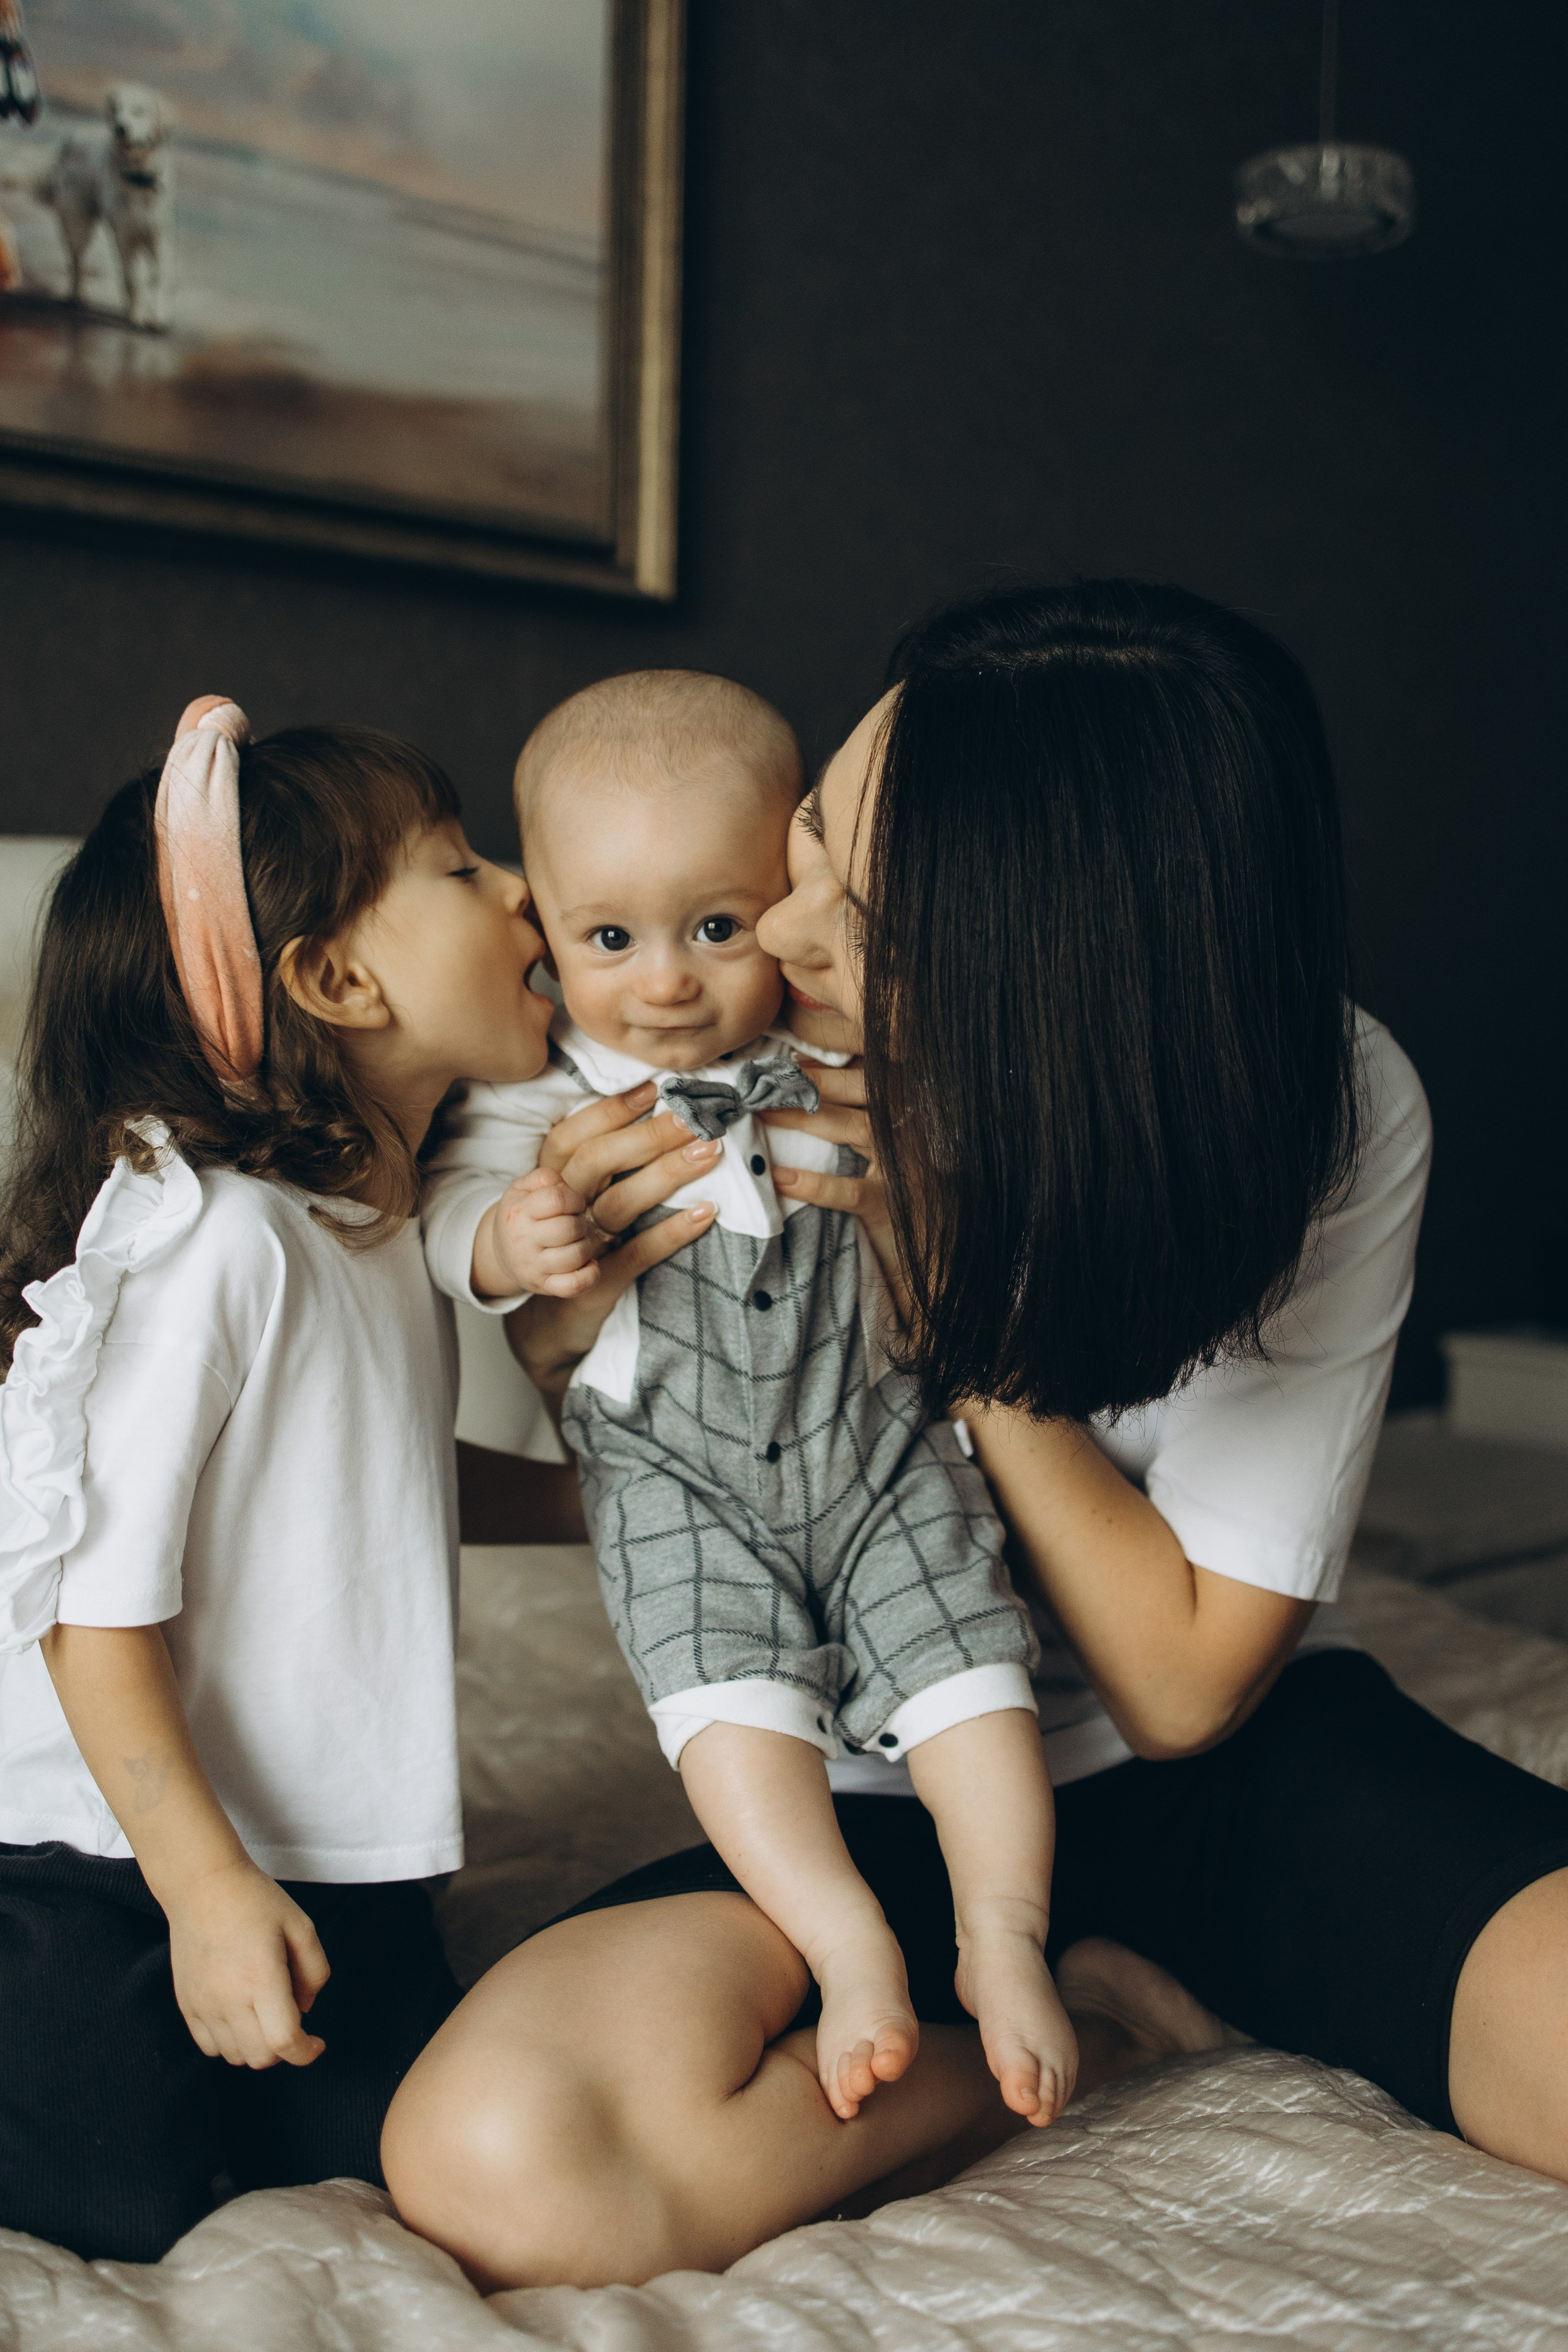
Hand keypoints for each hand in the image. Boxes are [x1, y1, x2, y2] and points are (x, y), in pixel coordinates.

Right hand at [164, 1855, 330, 2068]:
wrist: (202, 1885)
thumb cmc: (256, 1901)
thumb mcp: (301, 1926)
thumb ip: (315, 1972)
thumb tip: (305, 2009)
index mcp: (262, 1978)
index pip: (284, 2042)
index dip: (306, 2052)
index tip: (317, 2043)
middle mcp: (228, 1999)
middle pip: (261, 2057)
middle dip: (285, 2048)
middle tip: (291, 2017)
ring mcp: (202, 2005)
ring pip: (235, 2057)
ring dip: (257, 2047)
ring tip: (264, 2012)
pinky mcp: (187, 2004)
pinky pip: (209, 2046)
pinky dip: (230, 2043)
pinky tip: (241, 2015)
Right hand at [472, 1080, 721, 1301]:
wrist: (550, 1314)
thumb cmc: (571, 1238)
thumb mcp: (571, 1195)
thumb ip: (598, 1160)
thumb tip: (650, 1109)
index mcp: (550, 1180)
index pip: (573, 1136)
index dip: (611, 1111)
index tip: (654, 1090)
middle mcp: (562, 1209)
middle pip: (599, 1162)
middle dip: (649, 1136)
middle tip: (694, 1120)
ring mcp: (578, 1244)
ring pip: (619, 1203)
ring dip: (666, 1174)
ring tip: (708, 1154)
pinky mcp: (599, 1280)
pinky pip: (638, 1252)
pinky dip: (672, 1232)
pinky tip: (705, 1212)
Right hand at [476, 1163, 613, 1300]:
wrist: (500, 1253)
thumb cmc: (520, 1215)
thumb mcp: (522, 1189)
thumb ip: (545, 1178)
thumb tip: (564, 1186)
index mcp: (519, 1212)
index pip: (557, 1200)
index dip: (574, 1199)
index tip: (574, 1204)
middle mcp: (523, 1241)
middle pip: (570, 1228)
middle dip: (581, 1222)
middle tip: (574, 1223)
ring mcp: (533, 1267)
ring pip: (576, 1255)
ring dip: (587, 1245)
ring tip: (578, 1241)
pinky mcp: (544, 1286)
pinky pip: (575, 1285)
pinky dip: (590, 1275)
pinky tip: (588, 1263)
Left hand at [762, 1060, 907, 1318]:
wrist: (936, 1260)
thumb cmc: (905, 1198)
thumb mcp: (890, 1150)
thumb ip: (861, 1114)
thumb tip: (802, 1074)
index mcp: (914, 1114)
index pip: (876, 1073)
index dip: (835, 1061)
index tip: (791, 1059)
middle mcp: (915, 1133)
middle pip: (865, 1090)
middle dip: (813, 1081)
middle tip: (765, 1081)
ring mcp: (907, 1169)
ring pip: (857, 1128)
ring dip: (806, 1117)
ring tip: (762, 1113)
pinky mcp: (894, 1208)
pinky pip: (851, 1192)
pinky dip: (814, 1184)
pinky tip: (779, 1178)